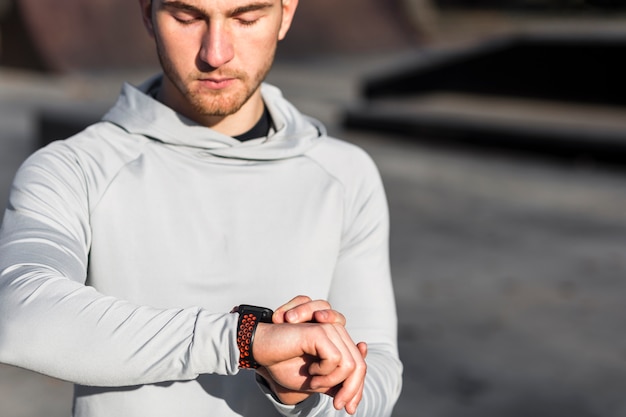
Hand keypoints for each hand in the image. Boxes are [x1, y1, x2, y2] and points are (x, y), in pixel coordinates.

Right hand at [255, 296, 366, 413]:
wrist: (261, 352)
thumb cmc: (284, 363)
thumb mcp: (314, 381)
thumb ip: (334, 383)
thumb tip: (355, 395)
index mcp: (337, 342)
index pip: (359, 365)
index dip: (357, 389)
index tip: (349, 409)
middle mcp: (337, 332)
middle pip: (359, 366)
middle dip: (352, 390)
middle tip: (338, 405)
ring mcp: (329, 329)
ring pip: (351, 364)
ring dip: (332, 381)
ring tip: (313, 382)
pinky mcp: (320, 331)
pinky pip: (335, 359)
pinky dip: (324, 373)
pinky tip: (309, 372)